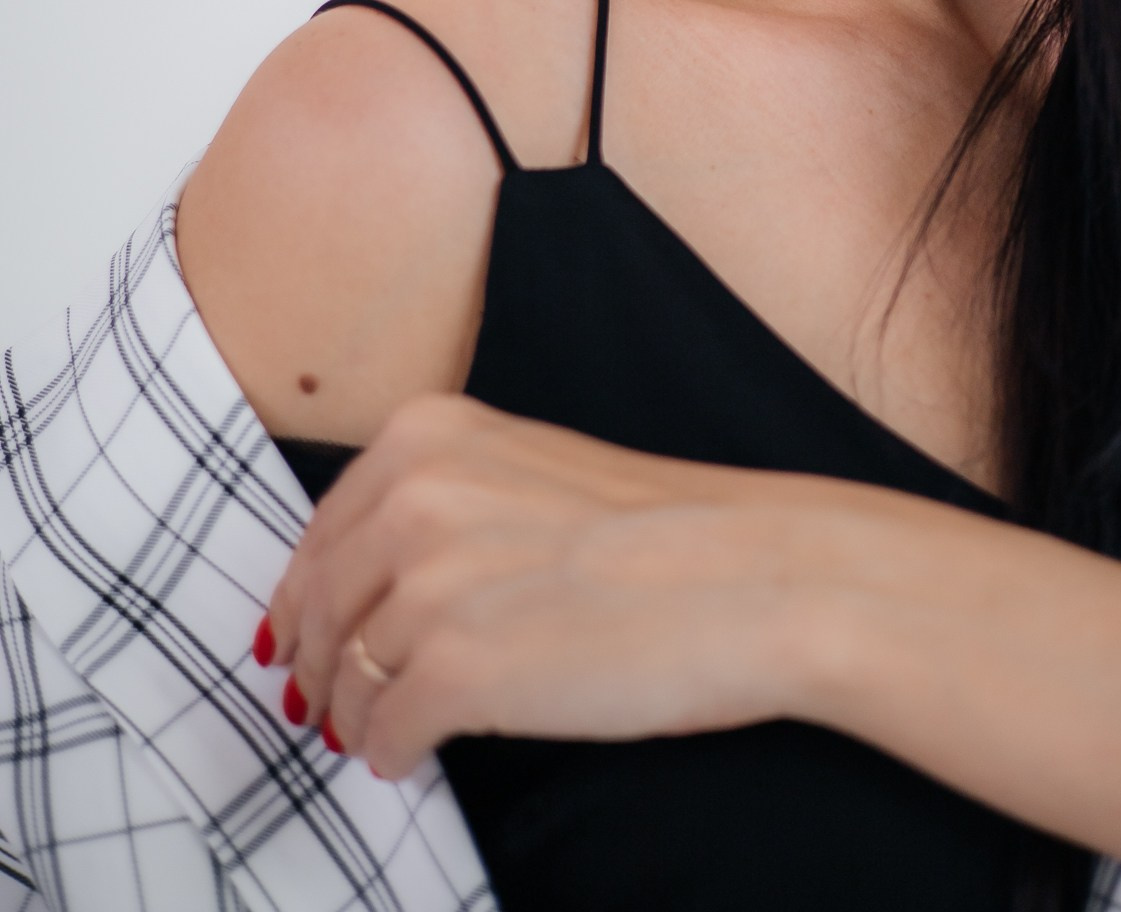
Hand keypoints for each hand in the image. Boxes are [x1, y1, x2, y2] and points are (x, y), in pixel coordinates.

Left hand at [262, 394, 818, 777]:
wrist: (754, 575)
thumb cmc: (666, 528)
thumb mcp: (534, 468)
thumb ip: (446, 500)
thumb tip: (372, 579)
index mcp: (431, 434)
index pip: (325, 527)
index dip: (305, 592)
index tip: (295, 631)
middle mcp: (416, 497)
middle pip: (321, 604)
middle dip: (315, 662)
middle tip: (316, 701)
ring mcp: (430, 586)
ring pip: (346, 675)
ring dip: (354, 714)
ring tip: (373, 734)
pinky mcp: (456, 673)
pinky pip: (384, 731)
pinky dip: (390, 752)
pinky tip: (409, 758)